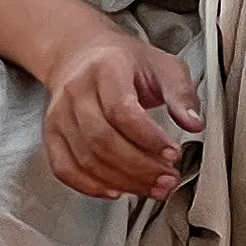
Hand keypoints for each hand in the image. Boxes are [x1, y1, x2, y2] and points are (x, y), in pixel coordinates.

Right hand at [43, 30, 203, 200]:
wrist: (80, 54)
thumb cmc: (124, 61)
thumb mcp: (162, 65)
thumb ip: (181, 93)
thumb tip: (193, 123)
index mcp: (106, 68)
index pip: (122, 110)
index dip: (149, 139)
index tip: (173, 154)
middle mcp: (76, 91)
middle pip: (103, 140)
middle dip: (140, 168)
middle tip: (168, 179)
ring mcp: (60, 115)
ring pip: (87, 159)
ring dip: (123, 181)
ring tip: (152, 188)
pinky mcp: (51, 134)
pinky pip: (65, 169)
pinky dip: (90, 187)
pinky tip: (116, 191)